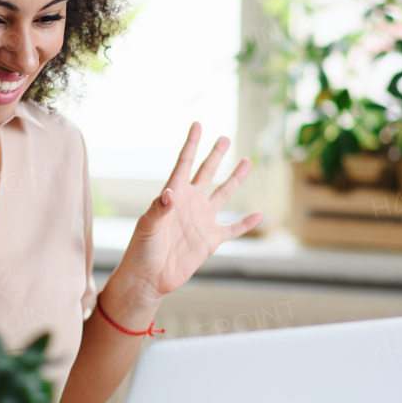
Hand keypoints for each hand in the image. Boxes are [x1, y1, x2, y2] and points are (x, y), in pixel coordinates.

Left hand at [119, 123, 263, 298]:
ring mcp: (201, 221)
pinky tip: (259, 214)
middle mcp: (190, 204)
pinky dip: (246, 223)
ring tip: (246, 161)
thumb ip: (158, 210)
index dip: (192, 145)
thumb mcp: (147, 228)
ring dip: (235, 179)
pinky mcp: (210, 240)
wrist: (149, 278)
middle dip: (215, 155)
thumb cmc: (141, 250)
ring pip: (223, 195)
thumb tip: (169, 194)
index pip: (184, 164)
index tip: (198, 125)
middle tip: (225, 137)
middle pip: (206, 173)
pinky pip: (232, 229)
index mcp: (173, 196)